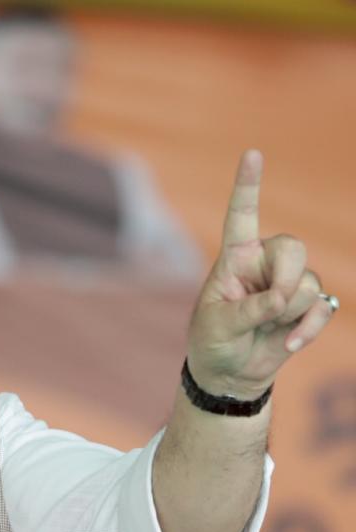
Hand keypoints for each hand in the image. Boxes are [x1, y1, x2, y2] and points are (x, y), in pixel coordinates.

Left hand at [186, 149, 334, 398]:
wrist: (228, 373)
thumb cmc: (213, 341)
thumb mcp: (218, 325)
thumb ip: (248, 310)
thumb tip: (282, 299)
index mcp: (235, 258)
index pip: (242, 216)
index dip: (248, 186)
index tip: (252, 153)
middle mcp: (265, 264)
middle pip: (293, 247)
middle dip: (288, 277)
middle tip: (273, 304)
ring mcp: (289, 284)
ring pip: (309, 283)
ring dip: (291, 311)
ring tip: (267, 328)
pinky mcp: (307, 307)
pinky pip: (323, 307)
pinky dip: (308, 327)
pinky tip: (290, 343)